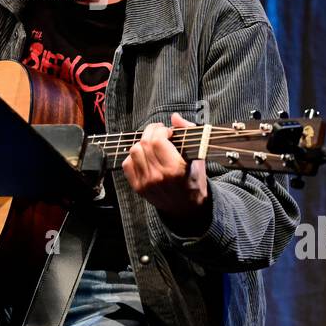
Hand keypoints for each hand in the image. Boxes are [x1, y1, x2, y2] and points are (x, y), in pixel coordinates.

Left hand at [121, 112, 210, 235]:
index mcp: (175, 169)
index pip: (157, 140)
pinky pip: (127, 164)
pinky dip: (133, 157)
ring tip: (151, 144)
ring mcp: (146, 183)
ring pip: (133, 151)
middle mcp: (159, 177)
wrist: (187, 208)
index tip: (168, 131)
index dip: (161, 130)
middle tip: (159, 132)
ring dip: (142, 143)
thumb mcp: (198, 156)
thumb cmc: (194, 180)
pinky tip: (144, 156)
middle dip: (151, 132)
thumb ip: (188, 133)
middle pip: (144, 143)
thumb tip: (174, 117)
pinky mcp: (138, 188)